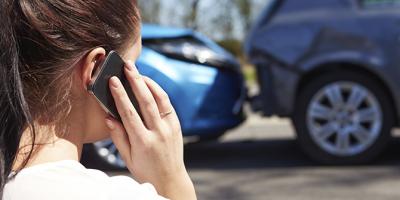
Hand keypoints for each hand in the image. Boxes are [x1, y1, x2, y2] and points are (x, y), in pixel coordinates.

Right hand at [104, 61, 195, 199]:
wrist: (170, 179)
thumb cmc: (145, 169)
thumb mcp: (127, 158)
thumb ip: (118, 137)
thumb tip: (109, 117)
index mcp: (143, 142)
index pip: (129, 113)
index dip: (120, 95)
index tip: (112, 81)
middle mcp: (158, 133)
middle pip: (146, 101)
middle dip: (135, 81)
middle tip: (127, 66)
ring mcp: (170, 128)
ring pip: (160, 99)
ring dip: (148, 82)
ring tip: (137, 71)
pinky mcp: (177, 125)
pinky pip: (167, 104)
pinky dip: (158, 92)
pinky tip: (149, 84)